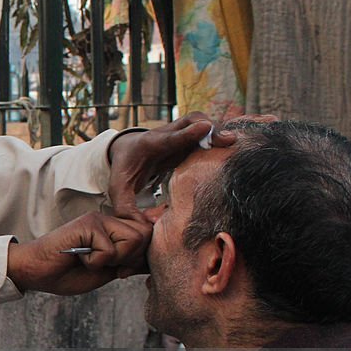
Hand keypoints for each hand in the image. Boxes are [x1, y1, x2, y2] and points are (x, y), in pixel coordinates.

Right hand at [7, 212, 151, 295]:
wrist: (36, 272)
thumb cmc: (67, 273)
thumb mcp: (107, 271)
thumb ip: (130, 261)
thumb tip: (155, 260)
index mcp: (114, 229)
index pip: (148, 234)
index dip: (142, 256)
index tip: (121, 270)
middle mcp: (109, 219)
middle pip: (146, 235)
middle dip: (131, 258)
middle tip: (107, 266)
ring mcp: (98, 219)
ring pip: (133, 239)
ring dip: (115, 260)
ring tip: (93, 261)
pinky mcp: (87, 224)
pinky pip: (110, 249)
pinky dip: (96, 263)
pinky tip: (79, 258)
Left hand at [108, 113, 236, 220]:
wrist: (125, 149)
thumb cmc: (124, 169)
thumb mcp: (118, 189)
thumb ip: (125, 207)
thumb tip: (141, 227)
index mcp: (148, 146)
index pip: (168, 140)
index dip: (187, 134)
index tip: (205, 128)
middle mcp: (165, 135)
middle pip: (189, 122)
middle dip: (209, 128)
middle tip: (228, 140)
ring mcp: (178, 134)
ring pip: (199, 123)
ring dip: (216, 130)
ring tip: (232, 142)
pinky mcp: (188, 139)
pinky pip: (205, 132)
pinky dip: (217, 136)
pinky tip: (229, 146)